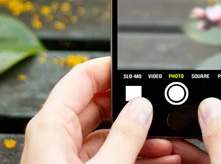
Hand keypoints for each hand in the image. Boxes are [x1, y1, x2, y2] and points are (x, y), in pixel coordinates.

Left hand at [20, 57, 179, 163]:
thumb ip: (125, 136)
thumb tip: (142, 107)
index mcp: (52, 125)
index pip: (81, 78)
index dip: (109, 67)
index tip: (136, 66)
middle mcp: (57, 136)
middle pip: (98, 105)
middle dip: (132, 105)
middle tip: (157, 104)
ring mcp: (67, 157)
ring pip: (108, 132)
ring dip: (139, 134)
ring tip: (167, 140)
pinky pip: (109, 154)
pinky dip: (134, 154)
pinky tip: (160, 158)